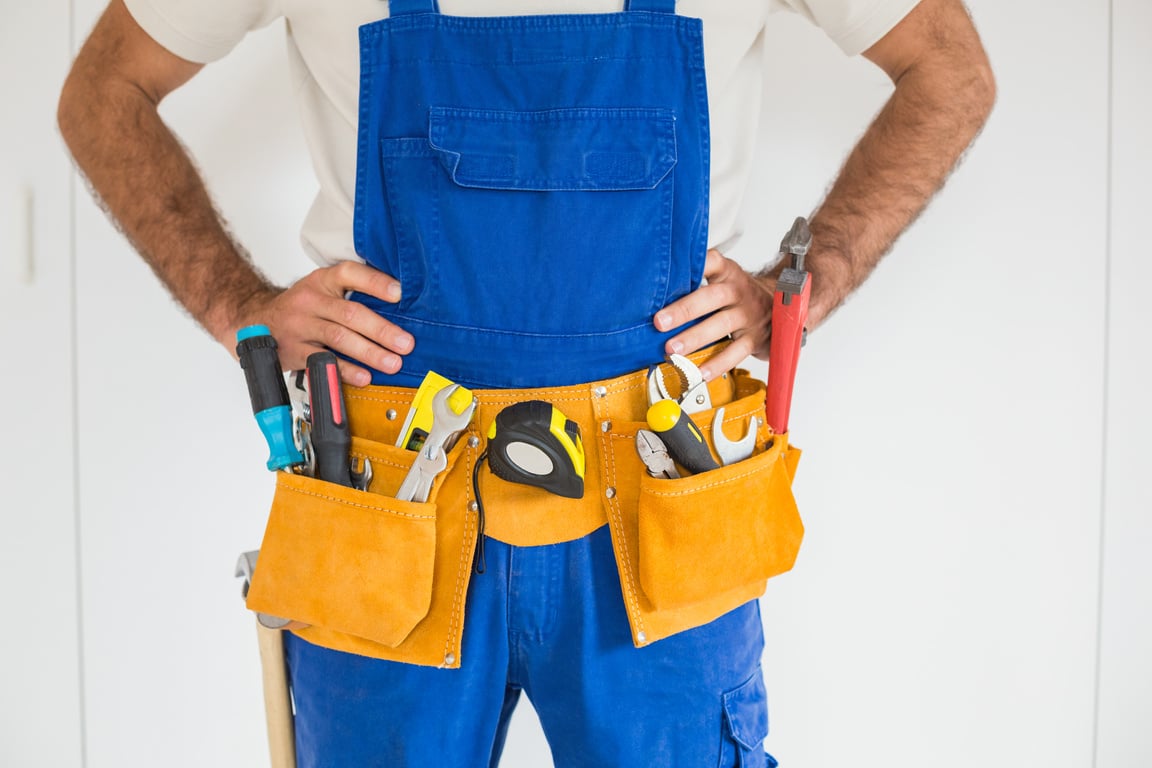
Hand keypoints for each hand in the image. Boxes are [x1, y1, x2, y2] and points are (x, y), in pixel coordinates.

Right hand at [227, 261, 412, 386]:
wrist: (254, 322)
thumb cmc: (301, 309)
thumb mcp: (321, 291)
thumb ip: (351, 296)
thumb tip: (398, 312)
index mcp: (322, 281)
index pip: (349, 274)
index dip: (375, 282)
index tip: (399, 293)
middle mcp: (310, 300)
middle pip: (350, 313)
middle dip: (382, 330)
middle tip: (406, 343)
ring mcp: (300, 325)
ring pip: (339, 338)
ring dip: (370, 352)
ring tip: (393, 363)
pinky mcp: (294, 350)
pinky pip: (323, 361)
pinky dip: (345, 370)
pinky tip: (363, 376)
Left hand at [653, 249, 774, 381]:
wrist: (781, 305)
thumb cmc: (738, 294)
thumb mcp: (723, 278)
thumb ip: (696, 281)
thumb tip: (650, 293)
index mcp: (727, 272)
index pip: (711, 262)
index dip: (696, 265)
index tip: (672, 272)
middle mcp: (738, 291)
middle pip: (712, 297)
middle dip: (684, 310)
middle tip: (659, 323)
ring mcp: (748, 315)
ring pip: (722, 325)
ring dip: (695, 338)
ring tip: (673, 350)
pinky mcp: (755, 338)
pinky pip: (736, 352)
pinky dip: (717, 364)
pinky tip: (699, 372)